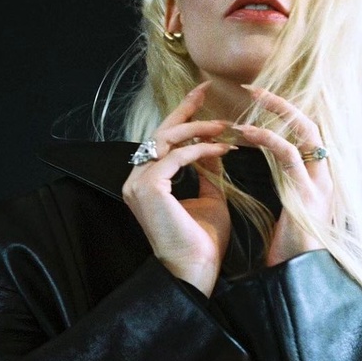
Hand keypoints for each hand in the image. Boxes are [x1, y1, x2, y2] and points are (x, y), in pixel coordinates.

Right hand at [122, 83, 235, 296]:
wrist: (196, 270)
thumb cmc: (203, 242)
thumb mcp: (210, 198)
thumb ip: (207, 174)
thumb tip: (215, 150)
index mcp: (146, 183)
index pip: (162, 141)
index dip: (183, 116)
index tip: (203, 97)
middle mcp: (136, 180)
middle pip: (160, 133)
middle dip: (186, 111)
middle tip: (208, 89)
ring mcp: (138, 183)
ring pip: (167, 140)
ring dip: (199, 130)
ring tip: (225, 127)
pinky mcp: (149, 188)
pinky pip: (176, 156)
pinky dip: (200, 150)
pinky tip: (222, 150)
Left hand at [231, 87, 332, 266]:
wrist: (300, 278)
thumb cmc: (290, 249)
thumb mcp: (287, 207)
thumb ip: (284, 181)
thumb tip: (266, 159)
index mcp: (320, 178)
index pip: (308, 134)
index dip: (286, 114)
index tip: (260, 100)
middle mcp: (326, 176)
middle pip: (311, 125)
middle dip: (283, 103)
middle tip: (253, 87)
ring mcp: (320, 184)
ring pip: (304, 133)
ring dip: (276, 112)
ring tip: (250, 98)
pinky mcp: (308, 195)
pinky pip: (290, 156)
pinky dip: (269, 139)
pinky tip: (248, 132)